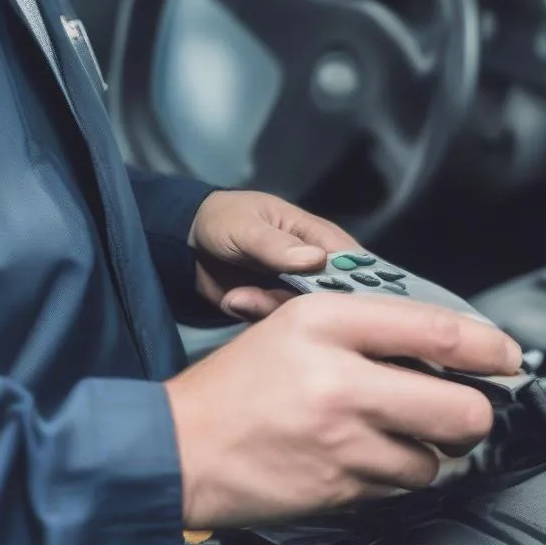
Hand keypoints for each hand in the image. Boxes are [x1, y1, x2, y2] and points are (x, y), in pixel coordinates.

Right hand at [164, 293, 522, 528]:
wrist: (179, 449)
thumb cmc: (238, 386)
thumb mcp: (298, 325)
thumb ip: (371, 327)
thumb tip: (445, 348)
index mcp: (331, 326)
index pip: (439, 331)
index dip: (490, 348)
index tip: (509, 357)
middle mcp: (344, 383)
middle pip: (462, 411)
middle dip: (474, 413)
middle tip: (464, 407)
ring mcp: (345, 444)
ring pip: (435, 460)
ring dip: (426, 450)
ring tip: (390, 433)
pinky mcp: (341, 490)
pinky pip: (399, 486)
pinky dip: (393, 473)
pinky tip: (361, 456)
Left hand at [188, 190, 357, 320]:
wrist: (187, 246)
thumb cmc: (224, 220)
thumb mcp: (245, 226)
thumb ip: (277, 244)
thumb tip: (317, 259)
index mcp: (321, 239)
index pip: (357, 265)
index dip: (358, 285)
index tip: (336, 300)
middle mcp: (318, 270)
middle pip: (338, 299)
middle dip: (305, 304)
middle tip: (268, 295)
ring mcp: (298, 294)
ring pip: (307, 316)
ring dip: (270, 307)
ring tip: (239, 295)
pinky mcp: (278, 313)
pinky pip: (279, 324)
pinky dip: (254, 313)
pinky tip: (234, 298)